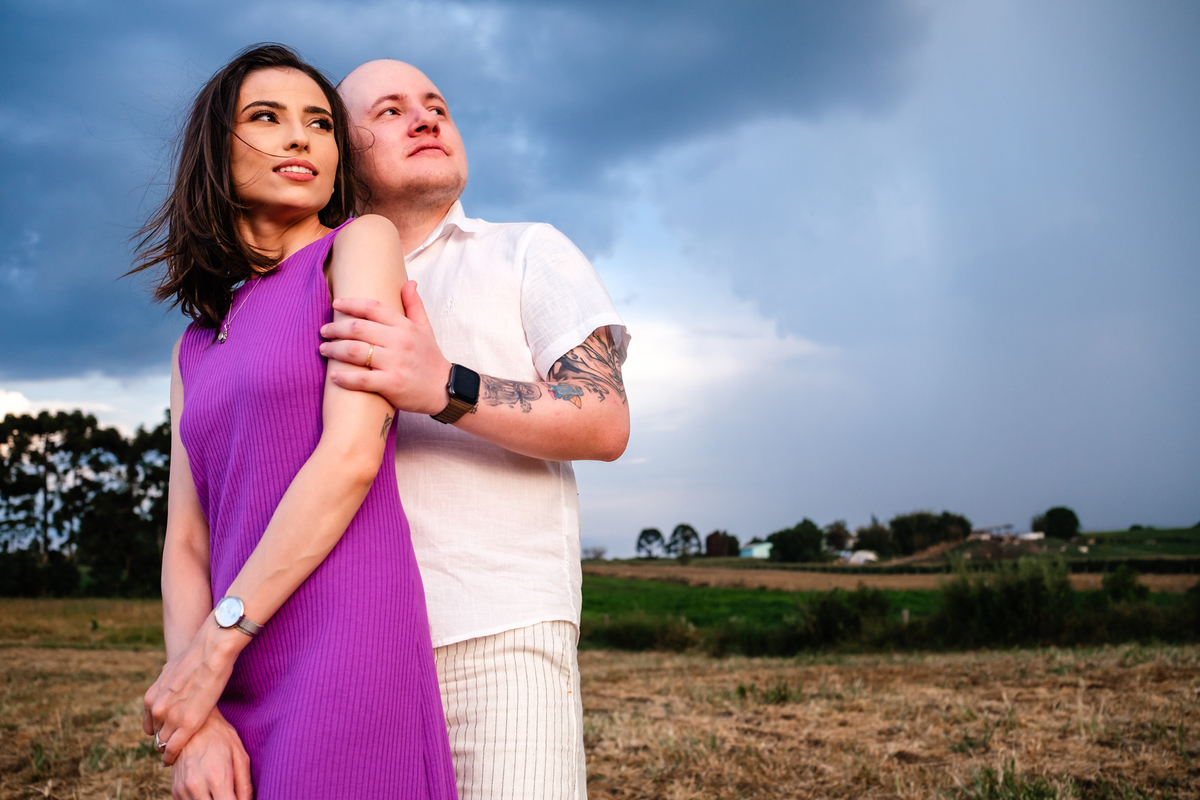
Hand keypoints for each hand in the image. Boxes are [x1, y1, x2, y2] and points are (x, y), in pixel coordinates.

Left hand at [144, 616, 243, 765]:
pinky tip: (172, 760)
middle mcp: (156, 709)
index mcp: (150, 698)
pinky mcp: (187, 725)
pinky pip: (174, 749)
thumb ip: (167, 682)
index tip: (165, 733)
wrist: (211, 652)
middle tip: (172, 745)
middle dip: (164, 739)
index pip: (149, 723)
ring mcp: (171, 718)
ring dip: (168, 748)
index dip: (158, 729)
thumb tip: (169, 680)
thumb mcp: (171, 669)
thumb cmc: (197, 656)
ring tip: (174, 754)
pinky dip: (171, 756)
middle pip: (156, 734)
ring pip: (164, 742)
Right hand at [170, 708, 252, 799]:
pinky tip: (209, 792)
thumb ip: (245, 784)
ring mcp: (183, 790)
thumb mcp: (240, 756)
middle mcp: (197, 787)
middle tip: (231, 794)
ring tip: (221, 792)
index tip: (240, 799)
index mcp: (217, 778)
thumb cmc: (221, 738)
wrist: (193, 726)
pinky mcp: (176, 790)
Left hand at [319, 281, 452, 414]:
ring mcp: (395, 363)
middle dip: (335, 328)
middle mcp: (399, 342)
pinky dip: (344, 378)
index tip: (335, 304)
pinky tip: (334, 376)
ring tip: (324, 350)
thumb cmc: (431, 359)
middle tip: (324, 331)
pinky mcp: (392, 384)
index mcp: (405, 327)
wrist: (445, 390)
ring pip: (355, 352)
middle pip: (358, 328)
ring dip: (334, 350)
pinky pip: (361, 379)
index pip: (373, 307)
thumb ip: (414, 305)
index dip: (351, 303)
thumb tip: (409, 282)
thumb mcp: (426, 329)